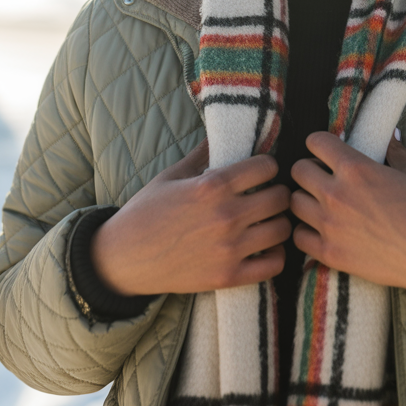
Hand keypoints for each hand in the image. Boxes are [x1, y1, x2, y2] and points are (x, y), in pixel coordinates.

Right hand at [90, 140, 291, 295]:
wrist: (123, 258)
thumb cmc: (146, 211)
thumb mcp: (172, 174)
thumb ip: (203, 152)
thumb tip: (221, 129)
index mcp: (212, 186)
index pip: (266, 167)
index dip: (267, 166)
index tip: (261, 171)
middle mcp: (225, 216)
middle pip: (280, 198)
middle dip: (277, 192)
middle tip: (267, 195)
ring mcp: (229, 248)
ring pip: (283, 229)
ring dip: (279, 222)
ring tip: (267, 220)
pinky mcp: (228, 276)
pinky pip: (274, 264)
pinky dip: (276, 255)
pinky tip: (264, 248)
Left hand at [290, 132, 405, 305]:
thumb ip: (394, 150)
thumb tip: (390, 134)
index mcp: (356, 168)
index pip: (316, 142)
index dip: (320, 144)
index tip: (327, 151)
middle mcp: (336, 194)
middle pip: (298, 171)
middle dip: (309, 170)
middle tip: (322, 177)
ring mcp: (330, 226)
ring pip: (293, 203)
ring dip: (305, 200)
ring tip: (320, 204)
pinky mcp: (330, 254)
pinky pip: (298, 237)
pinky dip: (305, 231)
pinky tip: (320, 230)